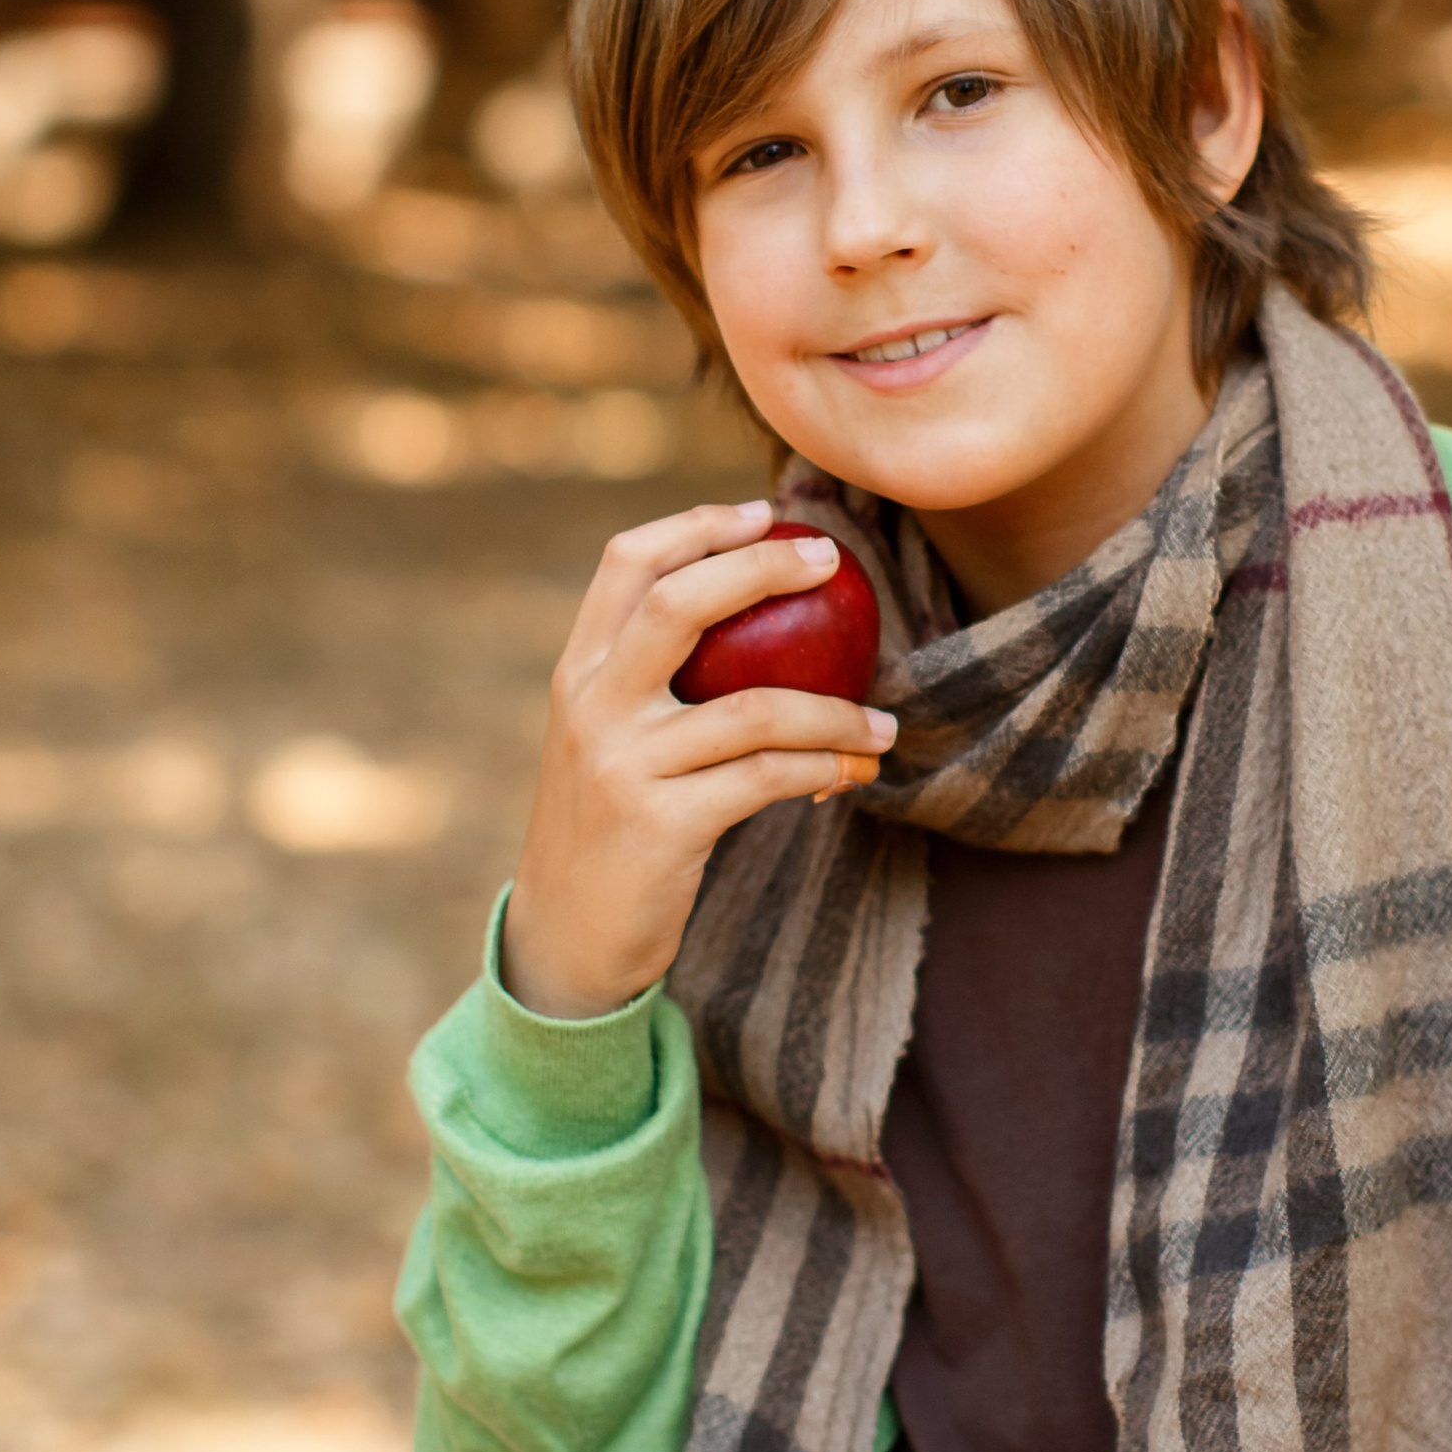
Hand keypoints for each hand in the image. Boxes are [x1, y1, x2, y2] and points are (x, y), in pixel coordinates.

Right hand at [502, 498, 893, 1021]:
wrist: (568, 937)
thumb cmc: (611, 828)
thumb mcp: (610, 741)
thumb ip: (653, 682)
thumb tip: (758, 618)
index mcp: (577, 672)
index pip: (627, 565)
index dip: (698, 526)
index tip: (766, 515)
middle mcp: (591, 707)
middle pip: (677, 605)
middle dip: (760, 570)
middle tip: (830, 562)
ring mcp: (622, 765)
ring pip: (750, 707)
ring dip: (834, 709)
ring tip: (883, 723)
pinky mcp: (662, 826)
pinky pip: (767, 777)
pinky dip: (825, 767)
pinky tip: (859, 771)